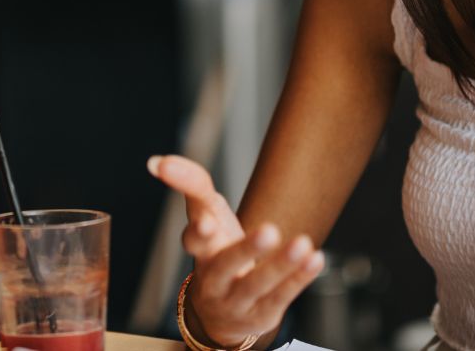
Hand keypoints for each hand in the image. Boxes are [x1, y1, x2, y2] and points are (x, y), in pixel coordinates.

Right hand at [147, 155, 324, 346]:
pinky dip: (298, 279)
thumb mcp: (205, 216)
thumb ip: (192, 185)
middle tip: (270, 231)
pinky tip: (315, 259)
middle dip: (246, 249)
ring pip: (257, 284)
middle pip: (226, 265)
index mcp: (199, 249)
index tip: (206, 221)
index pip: (193, 237)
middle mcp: (214, 277)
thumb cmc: (215, 251)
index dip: (198, 230)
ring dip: (280, 265)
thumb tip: (159, 161)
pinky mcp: (261, 313)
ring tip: (303, 244)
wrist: (220, 312)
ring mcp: (236, 299)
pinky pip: (281, 297)